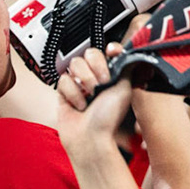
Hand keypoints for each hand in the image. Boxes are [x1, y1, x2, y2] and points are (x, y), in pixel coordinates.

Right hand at [55, 45, 135, 159]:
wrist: (90, 137)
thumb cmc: (108, 118)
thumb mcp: (126, 87)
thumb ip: (125, 66)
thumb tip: (126, 51)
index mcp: (111, 74)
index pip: (105, 51)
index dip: (107, 52)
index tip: (111, 55)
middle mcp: (94, 77)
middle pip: (88, 54)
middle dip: (94, 69)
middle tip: (101, 85)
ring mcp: (78, 85)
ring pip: (74, 65)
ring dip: (83, 81)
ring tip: (89, 96)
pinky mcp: (63, 93)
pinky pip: (63, 80)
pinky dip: (72, 93)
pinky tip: (79, 105)